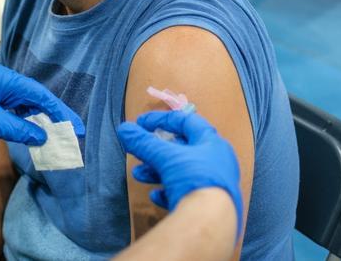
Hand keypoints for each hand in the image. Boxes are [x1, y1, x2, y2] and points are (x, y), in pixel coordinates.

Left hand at [0, 64, 84, 143]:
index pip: (40, 94)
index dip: (59, 111)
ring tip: (55, 136)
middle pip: (34, 98)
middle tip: (71, 133)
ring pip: (23, 106)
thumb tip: (42, 136)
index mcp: (5, 79)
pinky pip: (11, 110)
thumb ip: (18, 129)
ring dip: (38, 120)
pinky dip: (22, 122)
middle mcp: (2, 81)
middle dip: (53, 116)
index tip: (75, 126)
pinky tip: (31, 134)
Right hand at [116, 111, 242, 234]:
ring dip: (158, 171)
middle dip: (156, 151)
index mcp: (212, 143)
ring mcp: (214, 184)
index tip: (141, 124)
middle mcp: (217, 161)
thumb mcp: (166, 157)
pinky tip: (156, 195)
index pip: (186, 121)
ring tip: (138, 175)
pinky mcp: (208, 205)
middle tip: (139, 151)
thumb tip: (124, 129)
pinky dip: (168, 191)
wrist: (211, 221)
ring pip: (182, 172)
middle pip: (183, 149)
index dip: (162, 119)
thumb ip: (144, 143)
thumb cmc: (193, 178)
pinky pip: (186, 193)